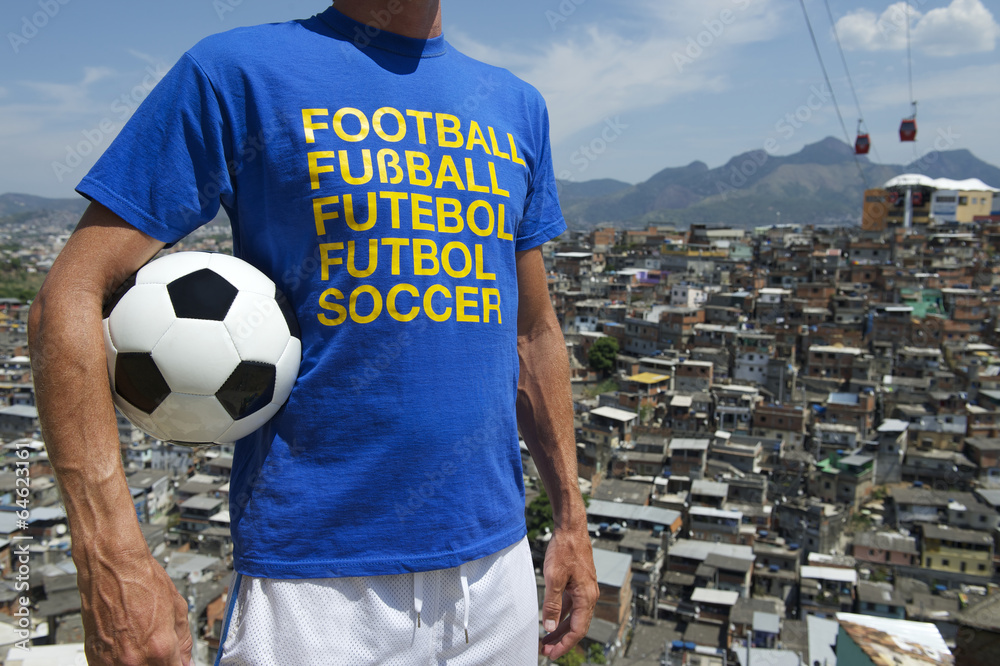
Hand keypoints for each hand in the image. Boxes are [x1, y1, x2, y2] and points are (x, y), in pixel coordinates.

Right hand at [77, 548, 192, 664]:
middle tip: (163, 654)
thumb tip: (187, 661)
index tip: (179, 662)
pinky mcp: (93, 657)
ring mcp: (111, 661)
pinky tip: (127, 648)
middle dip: (161, 664)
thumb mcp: (177, 608)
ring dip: (141, 664)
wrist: (112, 568)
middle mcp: (133, 659)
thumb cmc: (142, 581)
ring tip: (143, 647)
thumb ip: (184, 641)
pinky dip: (121, 663)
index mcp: (159, 648)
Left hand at [539, 525, 598, 659]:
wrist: (571, 529)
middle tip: (546, 651)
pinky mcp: (579, 584)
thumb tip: (550, 627)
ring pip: (574, 617)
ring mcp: (585, 590)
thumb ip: (552, 603)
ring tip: (546, 640)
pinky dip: (562, 615)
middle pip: (577, 626)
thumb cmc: (564, 550)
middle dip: (561, 640)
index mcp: (587, 597)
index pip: (577, 630)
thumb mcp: (554, 577)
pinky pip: (572, 606)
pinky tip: (552, 620)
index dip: (564, 644)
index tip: (551, 654)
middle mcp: (590, 596)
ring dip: (561, 630)